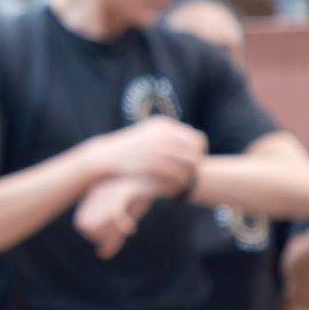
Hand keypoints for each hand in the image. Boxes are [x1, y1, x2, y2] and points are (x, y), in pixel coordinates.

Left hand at [74, 177, 156, 259]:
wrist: (158, 177)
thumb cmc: (139, 197)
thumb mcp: (124, 217)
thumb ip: (113, 235)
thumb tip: (102, 255)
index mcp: (92, 197)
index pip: (81, 225)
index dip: (94, 236)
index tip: (110, 238)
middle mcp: (97, 193)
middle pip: (91, 225)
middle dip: (106, 235)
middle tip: (121, 234)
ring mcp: (110, 190)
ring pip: (103, 220)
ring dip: (114, 231)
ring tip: (126, 231)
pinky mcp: (124, 190)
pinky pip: (117, 212)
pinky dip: (122, 224)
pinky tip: (131, 229)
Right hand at [83, 116, 208, 195]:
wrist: (108, 156)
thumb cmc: (130, 146)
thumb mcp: (148, 132)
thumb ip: (168, 134)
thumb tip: (190, 139)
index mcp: (164, 126)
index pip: (195, 137)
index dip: (200, 149)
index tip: (198, 157)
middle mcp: (163, 136)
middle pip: (194, 150)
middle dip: (197, 161)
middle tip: (195, 170)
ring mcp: (158, 150)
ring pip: (187, 163)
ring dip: (190, 172)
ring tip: (188, 177)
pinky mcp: (153, 165)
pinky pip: (176, 174)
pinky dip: (180, 180)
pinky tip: (178, 184)